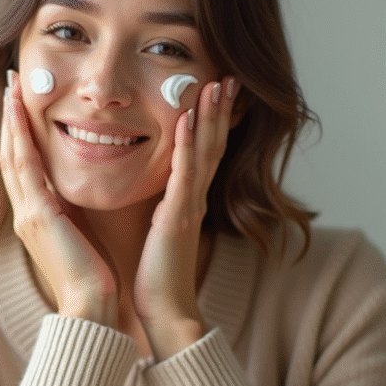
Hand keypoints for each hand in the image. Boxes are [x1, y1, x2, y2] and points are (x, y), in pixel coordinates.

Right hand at [0, 73, 118, 325]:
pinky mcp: (38, 216)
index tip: (22, 103)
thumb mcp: (82, 235)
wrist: (92, 308)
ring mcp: (27, 214)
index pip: (24, 166)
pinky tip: (21, 113)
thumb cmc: (95, 278)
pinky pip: (25, 167)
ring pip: (12, 156)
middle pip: (11, 155)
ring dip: (11, 119)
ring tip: (12, 87)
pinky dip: (21, 137)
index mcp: (37, 217)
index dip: (20, 133)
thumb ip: (75, 212)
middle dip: (10, 118)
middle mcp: (25, 213)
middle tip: (11, 83)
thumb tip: (78, 193)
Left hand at [134, 76, 235, 358]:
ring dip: (210, 116)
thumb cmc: (157, 275)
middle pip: (212, 143)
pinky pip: (184, 175)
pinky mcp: (177, 217)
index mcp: (188, 199)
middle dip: (220, 109)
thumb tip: (159, 194)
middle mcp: (194, 198)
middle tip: (228, 75)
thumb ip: (163, 207)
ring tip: (216, 84)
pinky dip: (187, 145)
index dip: (212, 119)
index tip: (217, 88)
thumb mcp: (160, 230)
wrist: (163, 309)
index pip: (203, 151)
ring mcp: (189, 206)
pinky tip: (188, 120)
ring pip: (203, 152)